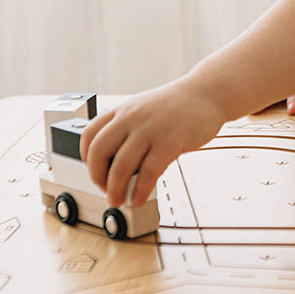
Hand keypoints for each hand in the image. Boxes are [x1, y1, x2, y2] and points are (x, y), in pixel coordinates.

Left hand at [80, 79, 224, 208]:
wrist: (207, 93)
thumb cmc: (177, 106)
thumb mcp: (144, 110)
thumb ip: (128, 131)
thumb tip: (116, 167)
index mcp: (123, 110)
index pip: (89, 135)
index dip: (86, 158)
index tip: (95, 172)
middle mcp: (132, 117)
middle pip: (99, 151)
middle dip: (98, 178)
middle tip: (106, 191)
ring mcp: (150, 129)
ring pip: (121, 165)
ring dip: (116, 189)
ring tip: (120, 201)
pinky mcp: (170, 141)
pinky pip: (148, 172)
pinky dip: (140, 190)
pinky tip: (140, 197)